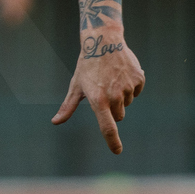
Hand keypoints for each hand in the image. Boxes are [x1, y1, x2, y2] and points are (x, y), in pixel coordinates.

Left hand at [52, 31, 144, 153]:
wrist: (103, 42)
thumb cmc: (87, 67)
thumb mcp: (76, 86)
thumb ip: (67, 107)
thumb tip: (55, 122)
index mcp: (98, 100)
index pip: (107, 127)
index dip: (112, 141)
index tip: (117, 151)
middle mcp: (115, 96)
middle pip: (118, 116)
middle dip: (111, 108)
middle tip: (102, 90)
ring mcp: (128, 87)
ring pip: (127, 103)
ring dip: (120, 96)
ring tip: (110, 79)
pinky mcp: (139, 79)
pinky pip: (136, 92)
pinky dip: (130, 86)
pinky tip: (120, 74)